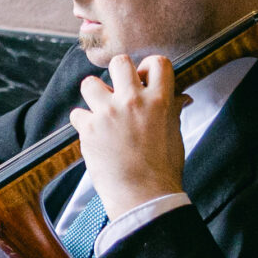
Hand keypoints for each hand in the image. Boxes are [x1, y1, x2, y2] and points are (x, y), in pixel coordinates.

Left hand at [70, 54, 186, 215]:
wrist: (143, 195)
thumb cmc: (163, 169)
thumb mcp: (175, 134)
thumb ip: (172, 110)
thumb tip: (181, 97)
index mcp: (160, 101)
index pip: (157, 62)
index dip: (148, 67)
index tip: (143, 77)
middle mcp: (133, 101)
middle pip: (119, 62)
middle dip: (118, 73)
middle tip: (118, 90)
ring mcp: (108, 113)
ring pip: (89, 83)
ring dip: (94, 94)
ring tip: (101, 110)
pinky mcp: (89, 129)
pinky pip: (77, 113)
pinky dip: (82, 122)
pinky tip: (93, 132)